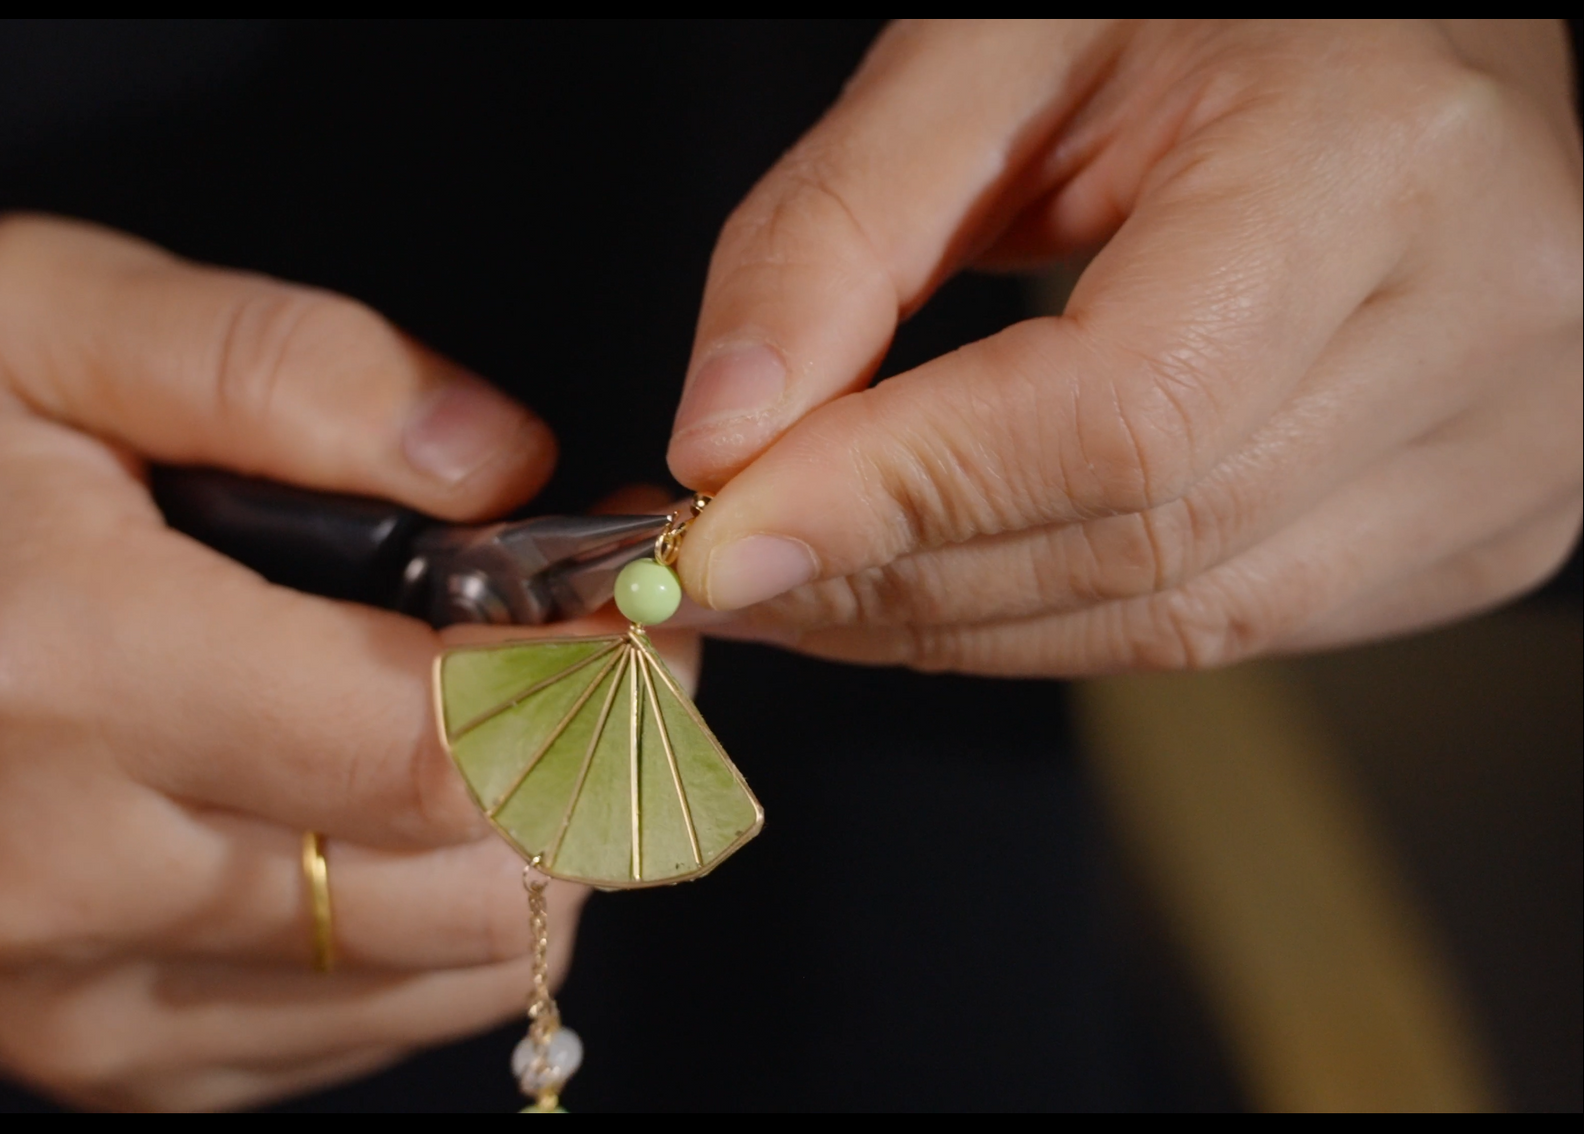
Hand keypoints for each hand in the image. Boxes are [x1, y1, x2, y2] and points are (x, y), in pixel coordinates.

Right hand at [0, 216, 578, 1108]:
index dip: (580, 682)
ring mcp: (80, 996)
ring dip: (534, 858)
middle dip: (589, 769)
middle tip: (608, 673)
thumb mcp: (31, 318)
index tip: (626, 618)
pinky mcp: (89, 1061)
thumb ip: (288, 361)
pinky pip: (345, 1040)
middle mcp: (73, 866)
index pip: (435, 735)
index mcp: (67, 661)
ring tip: (521, 740)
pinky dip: (431, 942)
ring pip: (432, 976)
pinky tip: (418, 835)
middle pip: (467, 878)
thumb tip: (501, 461)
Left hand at [666, 20, 1581, 673]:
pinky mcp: (1481, 517)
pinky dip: (1060, 618)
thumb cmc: (1212, 7)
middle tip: (724, 571)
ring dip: (953, 624)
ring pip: (1178, 621)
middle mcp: (1483, 321)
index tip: (721, 542)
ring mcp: (1503, 443)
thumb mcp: (999, 48)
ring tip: (809, 583)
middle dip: (888, 579)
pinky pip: (1235, 625)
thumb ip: (839, 229)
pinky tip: (952, 573)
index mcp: (1375, 160)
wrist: (1404, 30)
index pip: (1115, 415)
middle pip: (1135, 544)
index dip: (896, 496)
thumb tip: (724, 437)